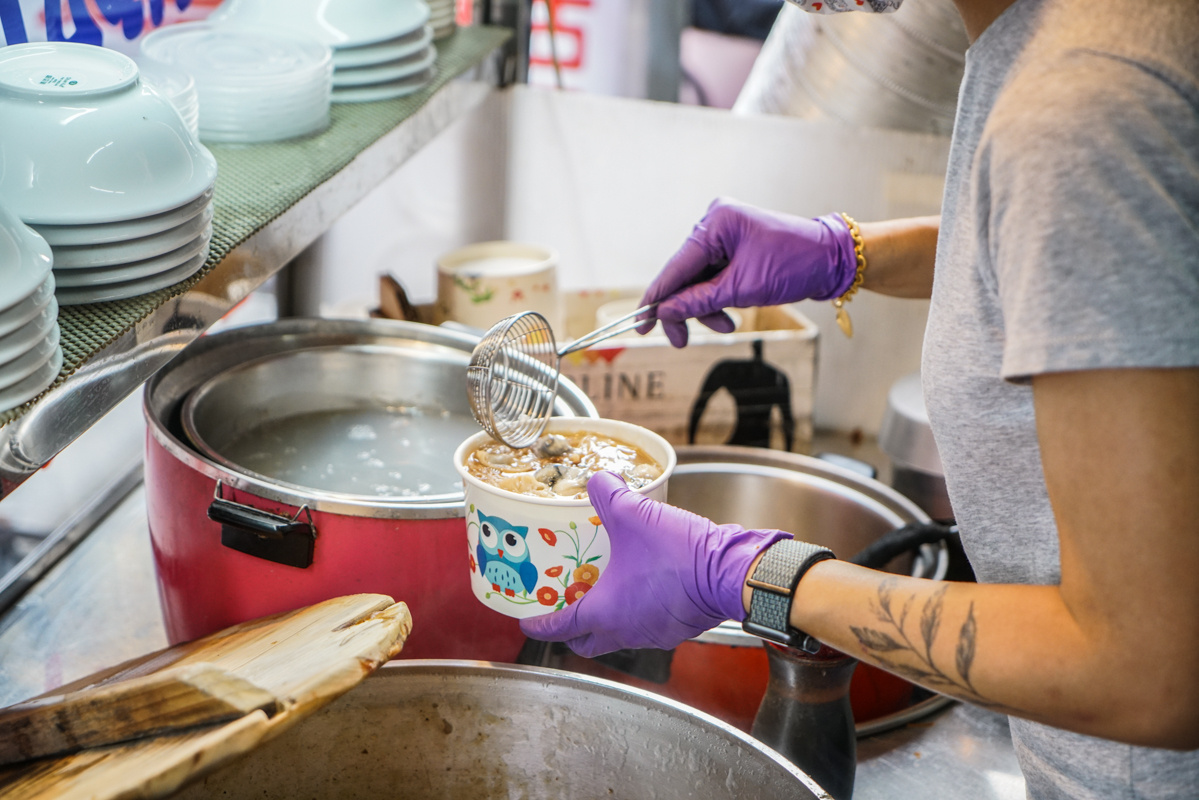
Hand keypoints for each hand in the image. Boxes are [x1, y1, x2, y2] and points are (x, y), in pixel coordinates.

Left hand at [519, 471, 790, 656]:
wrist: (730, 572)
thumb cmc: (680, 555)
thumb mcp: (634, 514)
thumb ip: (609, 494)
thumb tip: (598, 480)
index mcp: (606, 612)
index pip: (561, 628)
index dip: (539, 625)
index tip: (527, 622)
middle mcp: (626, 631)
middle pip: (587, 643)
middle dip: (571, 632)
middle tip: (563, 609)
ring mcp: (654, 634)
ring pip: (618, 636)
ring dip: (606, 621)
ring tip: (603, 593)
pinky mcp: (677, 629)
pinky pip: (646, 628)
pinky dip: (635, 615)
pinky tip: (641, 589)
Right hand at [641, 198, 857, 345]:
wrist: (833, 260)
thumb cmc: (794, 266)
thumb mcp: (742, 289)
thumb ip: (699, 301)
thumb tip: (665, 312)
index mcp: (716, 222)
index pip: (676, 266)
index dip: (656, 298)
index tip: (641, 324)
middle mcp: (716, 223)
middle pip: (684, 275)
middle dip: (686, 309)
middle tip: (682, 340)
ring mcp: (726, 234)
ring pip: (698, 280)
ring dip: (705, 307)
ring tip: (725, 325)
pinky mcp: (735, 247)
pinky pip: (714, 277)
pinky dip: (717, 299)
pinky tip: (729, 314)